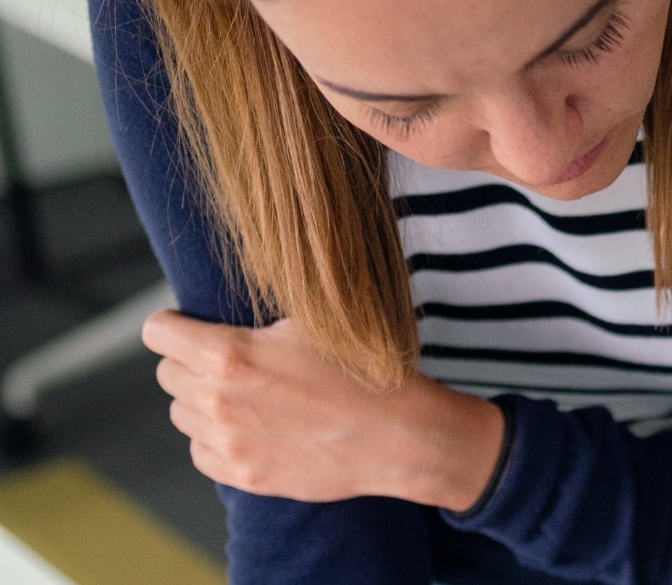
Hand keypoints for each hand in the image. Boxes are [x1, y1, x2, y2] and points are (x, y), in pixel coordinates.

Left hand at [143, 310, 503, 509]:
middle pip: (166, 374)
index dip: (172, 325)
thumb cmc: (363, 372)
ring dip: (202, 402)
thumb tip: (224, 309)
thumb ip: (256, 319)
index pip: (157, 333)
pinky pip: (200, 452)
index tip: (186, 327)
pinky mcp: (244, 475)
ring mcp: (229, 443)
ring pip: (181, 414)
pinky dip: (216, 440)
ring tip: (246, 396)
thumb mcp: (311, 323)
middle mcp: (219, 400)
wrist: (400, 436)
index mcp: (230, 355)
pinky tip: (251, 428)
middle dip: (190, 363)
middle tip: (230, 362)